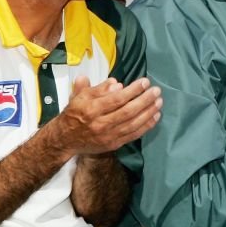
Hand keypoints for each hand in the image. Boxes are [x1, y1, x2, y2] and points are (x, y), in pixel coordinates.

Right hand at [48, 76, 162, 157]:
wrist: (66, 139)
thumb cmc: (74, 113)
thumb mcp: (80, 96)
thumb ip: (97, 88)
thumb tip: (116, 84)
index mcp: (91, 109)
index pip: (116, 99)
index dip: (133, 90)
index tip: (145, 82)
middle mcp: (101, 123)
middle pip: (128, 111)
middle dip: (144, 100)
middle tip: (156, 90)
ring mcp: (109, 135)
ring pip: (133, 123)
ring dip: (149, 112)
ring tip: (159, 102)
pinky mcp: (114, 144)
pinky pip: (134, 134)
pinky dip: (146, 126)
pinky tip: (155, 116)